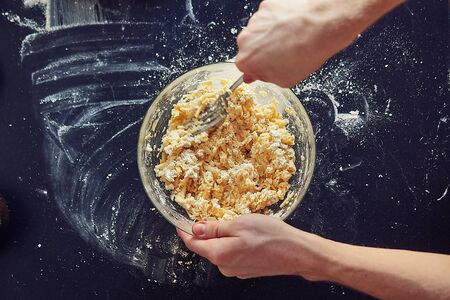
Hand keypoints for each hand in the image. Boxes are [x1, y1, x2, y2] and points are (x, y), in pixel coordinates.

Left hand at [176, 214, 329, 278]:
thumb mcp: (240, 224)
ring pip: (220, 250)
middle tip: (212, 214)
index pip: (193, 243)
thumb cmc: (271, 236)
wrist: (298, 253)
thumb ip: (215, 228)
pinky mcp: (246, 270)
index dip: (185, 231)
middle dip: (205, 232)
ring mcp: (236, 270)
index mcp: (219, 253)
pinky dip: (233, 243)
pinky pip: (232, 254)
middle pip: (206, 247)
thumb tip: (195, 228)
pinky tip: (246, 235)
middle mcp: (224, 266)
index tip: (180, 222)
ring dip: (221, 237)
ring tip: (236, 223)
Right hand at [235, 0, 404, 86]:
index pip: (245, 66)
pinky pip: (270, 16)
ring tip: (292, 39)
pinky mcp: (268, 5)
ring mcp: (257, 19)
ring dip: (272, 35)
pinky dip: (279, 21)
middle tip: (283, 55)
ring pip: (260, 30)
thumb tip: (259, 74)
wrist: (321, 25)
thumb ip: (266, 77)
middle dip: (263, 51)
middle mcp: (246, 38)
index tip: (268, 67)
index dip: (258, 68)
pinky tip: (294, 26)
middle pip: (250, 46)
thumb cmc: (305, 53)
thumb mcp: (285, 80)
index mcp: (246, 60)